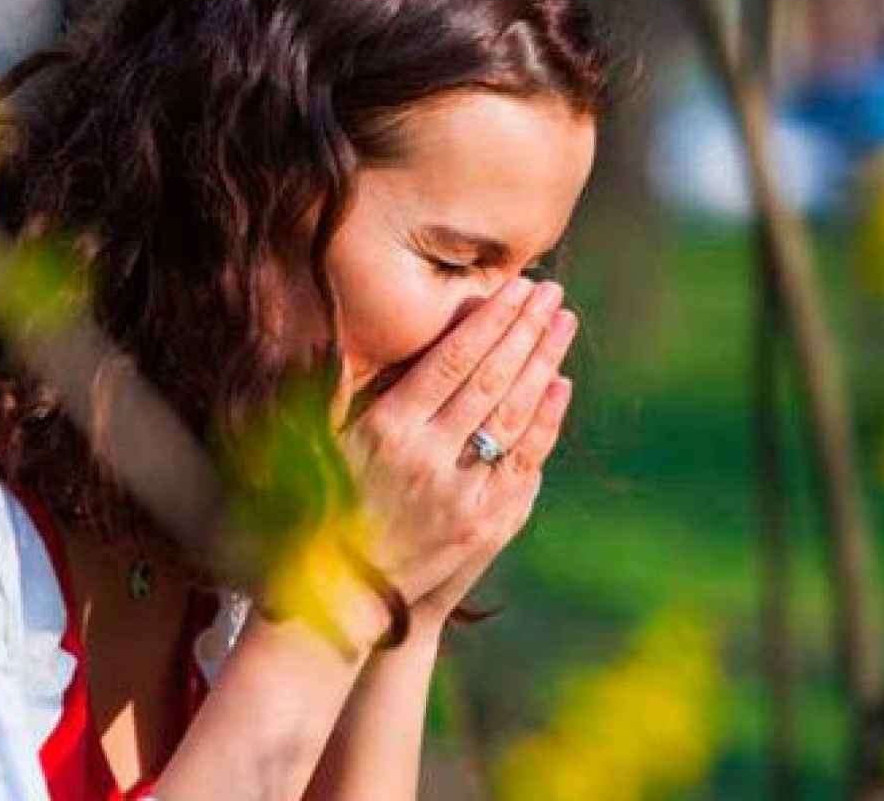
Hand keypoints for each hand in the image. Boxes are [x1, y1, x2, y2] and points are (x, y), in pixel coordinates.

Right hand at [336, 276, 578, 638]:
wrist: (346, 595)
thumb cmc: (327, 509)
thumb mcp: (321, 445)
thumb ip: (337, 390)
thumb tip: (340, 337)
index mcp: (386, 427)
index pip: (451, 359)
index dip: (490, 320)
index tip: (516, 288)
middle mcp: (425, 455)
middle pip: (490, 378)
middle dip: (525, 329)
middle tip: (552, 292)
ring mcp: (458, 491)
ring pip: (512, 415)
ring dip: (543, 363)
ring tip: (563, 324)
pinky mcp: (481, 523)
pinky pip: (522, 462)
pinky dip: (545, 422)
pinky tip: (560, 385)